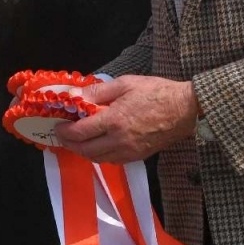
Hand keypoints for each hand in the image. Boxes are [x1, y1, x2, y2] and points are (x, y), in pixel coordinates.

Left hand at [50, 75, 198, 162]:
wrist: (185, 109)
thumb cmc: (156, 92)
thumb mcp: (125, 83)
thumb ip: (97, 92)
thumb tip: (74, 96)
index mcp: (114, 120)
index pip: (80, 132)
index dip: (65, 131)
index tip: (58, 125)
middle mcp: (119, 140)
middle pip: (85, 150)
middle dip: (70, 144)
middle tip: (62, 135)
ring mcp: (129, 151)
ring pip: (97, 159)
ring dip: (83, 152)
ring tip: (77, 141)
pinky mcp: (138, 156)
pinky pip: (112, 161)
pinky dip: (99, 155)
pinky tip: (97, 145)